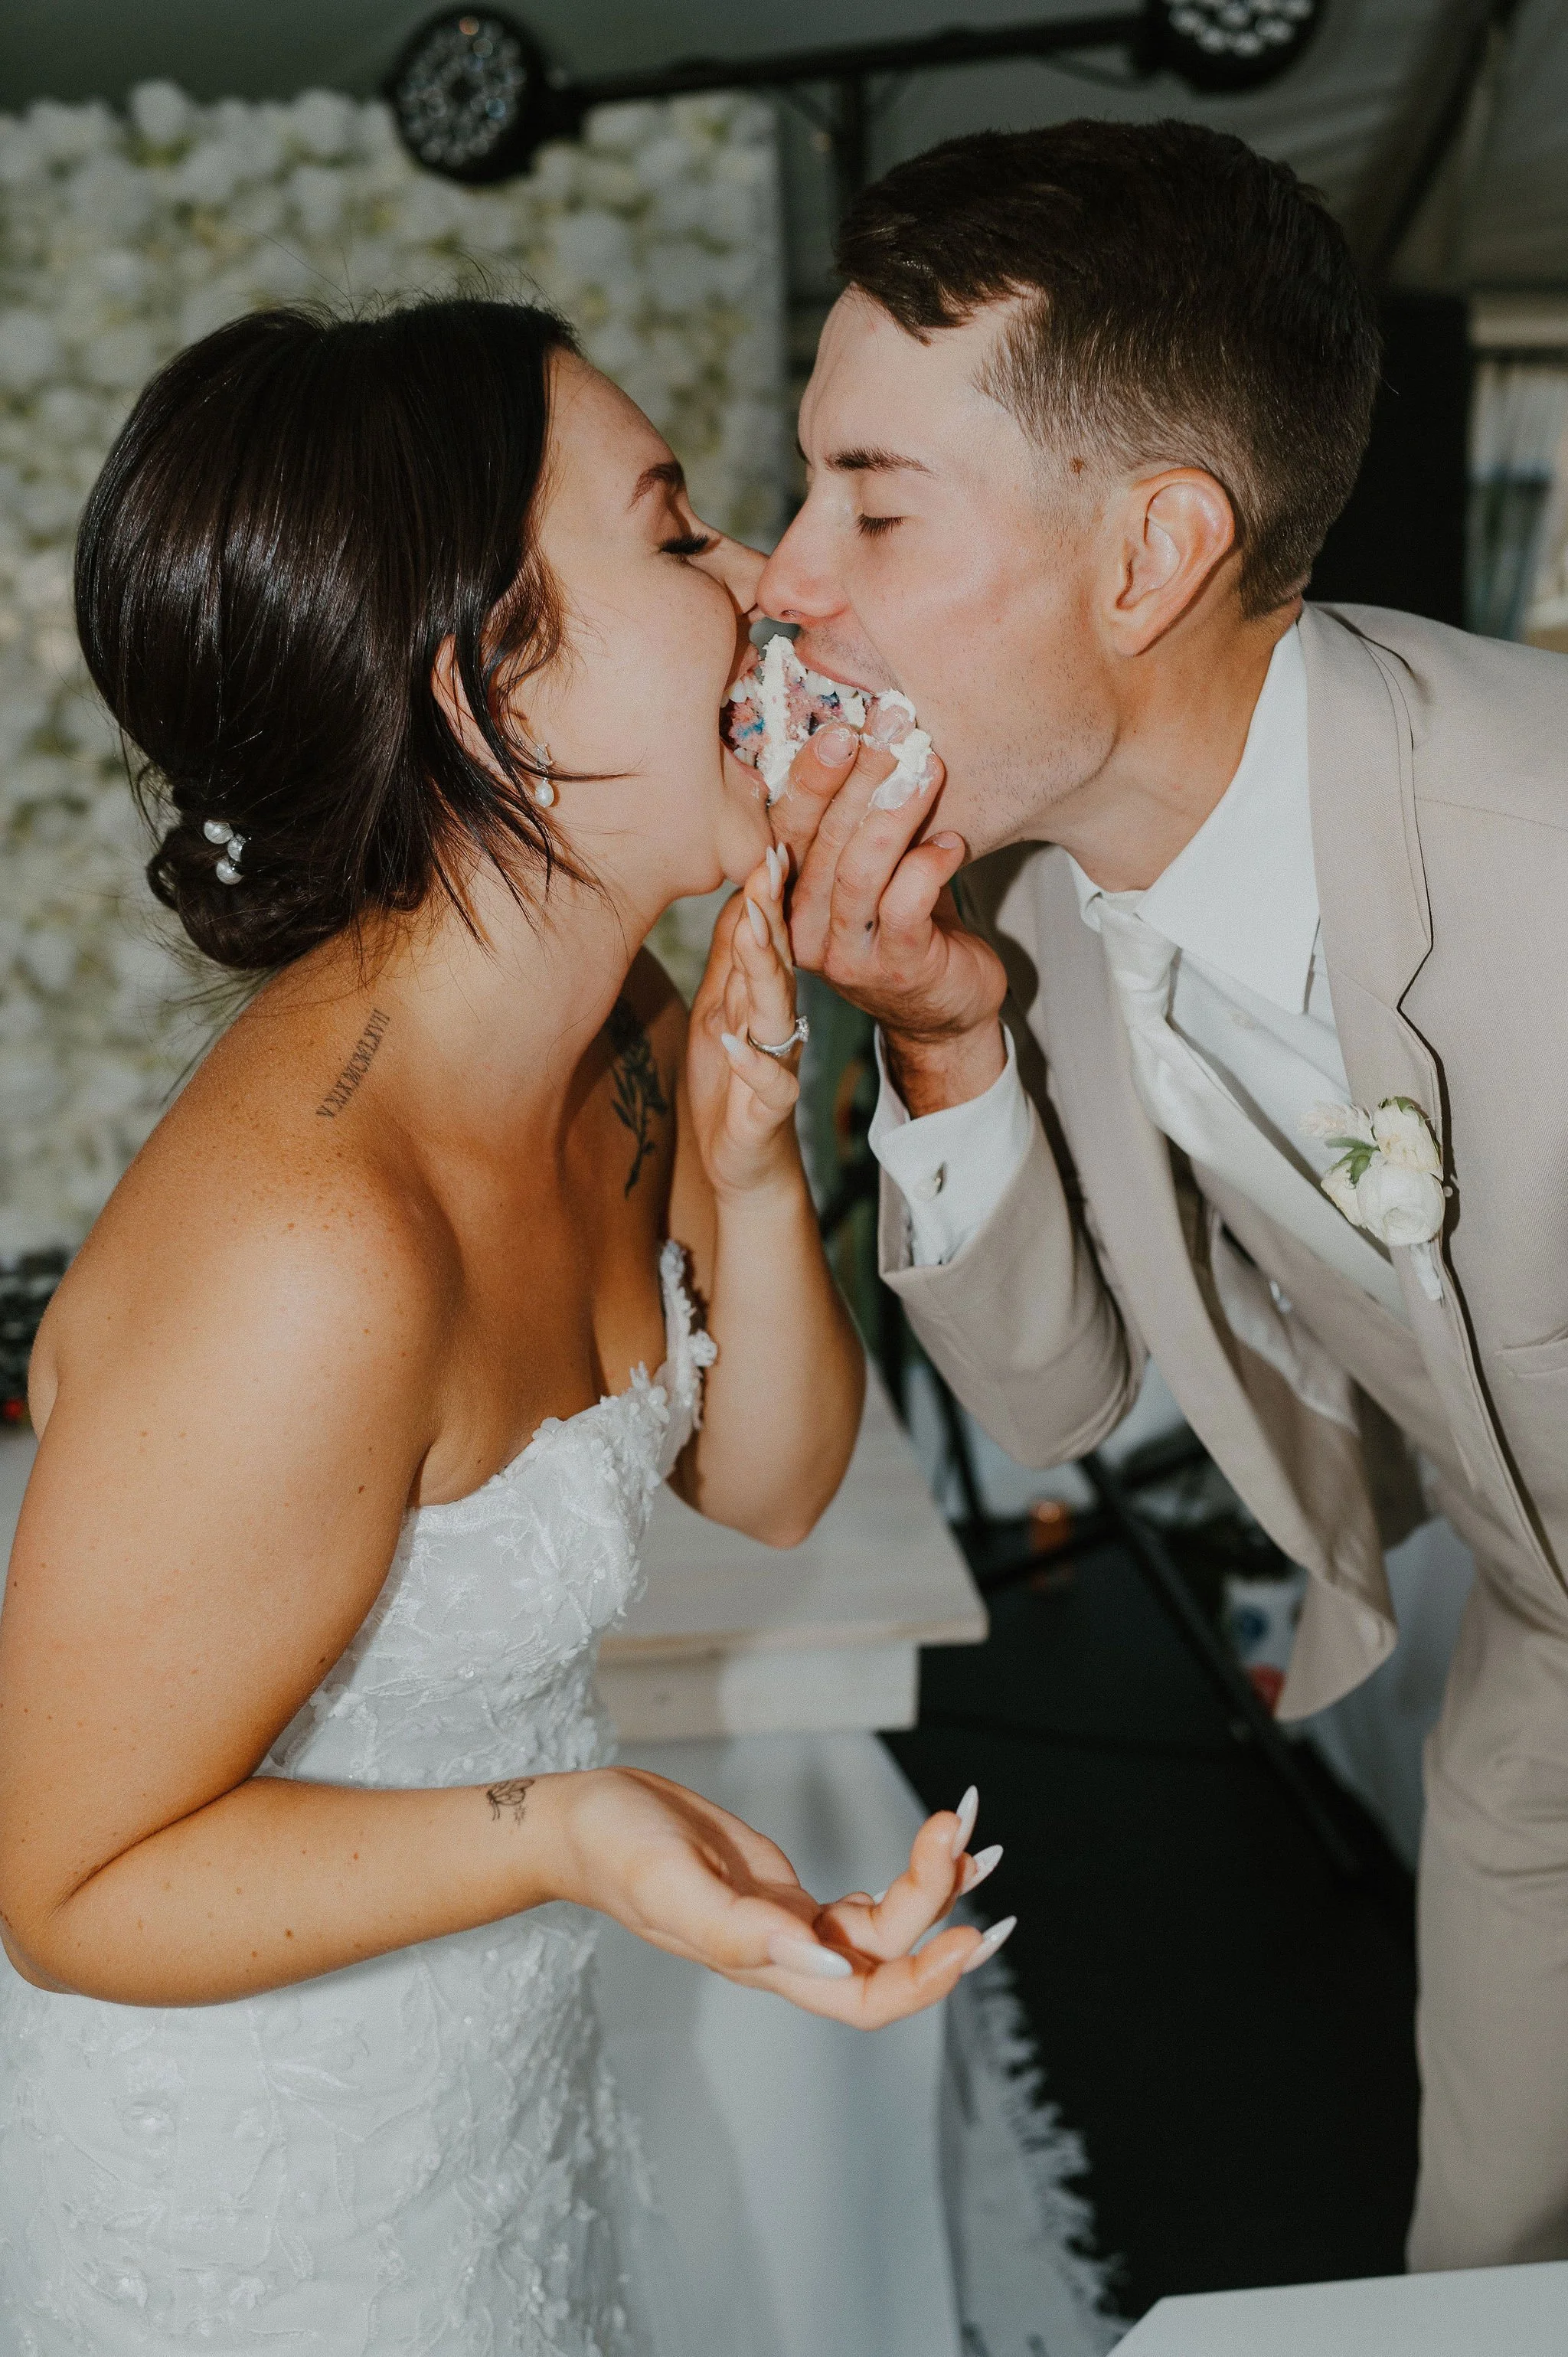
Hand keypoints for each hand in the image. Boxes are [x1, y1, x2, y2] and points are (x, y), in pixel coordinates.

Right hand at [542, 1766, 1013, 2026]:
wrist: (583, 1819)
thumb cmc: (616, 1849)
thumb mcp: (670, 1885)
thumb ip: (741, 1930)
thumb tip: (827, 1964)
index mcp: (762, 1965)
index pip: (864, 2001)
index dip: (924, 1980)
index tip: (969, 1930)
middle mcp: (786, 1955)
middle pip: (888, 1959)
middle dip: (940, 1905)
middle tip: (972, 1839)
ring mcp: (787, 1924)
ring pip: (885, 1926)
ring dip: (935, 1882)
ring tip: (971, 1829)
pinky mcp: (783, 1892)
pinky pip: (863, 1901)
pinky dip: (907, 1874)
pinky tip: (937, 1847)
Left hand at [686, 850, 804, 1198]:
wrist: (744, 1162)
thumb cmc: (730, 1082)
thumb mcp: (719, 1008)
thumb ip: (733, 958)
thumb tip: (742, 893)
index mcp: (761, 997)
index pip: (769, 936)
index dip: (768, 893)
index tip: (767, 844)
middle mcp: (775, 1023)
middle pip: (778, 962)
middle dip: (772, 915)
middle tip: (768, 868)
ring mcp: (776, 1064)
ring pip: (777, 1012)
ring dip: (767, 973)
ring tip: (756, 934)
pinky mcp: (769, 1110)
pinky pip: (770, 1084)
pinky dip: (754, 1064)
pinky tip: (738, 1043)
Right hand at [769, 723, 1008, 1114]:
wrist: (948, 1015)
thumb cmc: (912, 931)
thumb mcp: (876, 874)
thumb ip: (859, 826)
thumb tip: (872, 737)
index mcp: (791, 899)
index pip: (787, 830)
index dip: (811, 778)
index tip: (843, 727)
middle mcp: (807, 929)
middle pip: (822, 842)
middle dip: (858, 778)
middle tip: (892, 728)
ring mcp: (848, 954)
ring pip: (859, 870)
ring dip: (894, 812)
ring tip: (927, 768)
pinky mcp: (897, 967)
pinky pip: (905, 903)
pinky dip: (928, 864)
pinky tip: (951, 841)